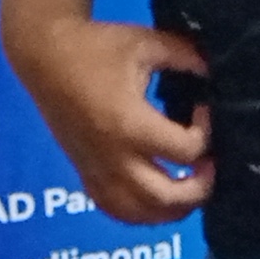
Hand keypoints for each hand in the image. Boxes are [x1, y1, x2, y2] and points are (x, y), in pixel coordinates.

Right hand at [9, 18, 212, 224]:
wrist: (44, 55)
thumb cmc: (97, 47)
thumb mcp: (148, 43)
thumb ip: (187, 59)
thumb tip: (215, 75)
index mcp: (130, 124)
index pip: (186, 150)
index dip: (206, 133)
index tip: (204, 111)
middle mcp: (113, 157)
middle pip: (166, 198)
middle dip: (200, 188)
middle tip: (210, 165)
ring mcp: (97, 170)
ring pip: (140, 215)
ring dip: (173, 208)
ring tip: (189, 186)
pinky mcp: (85, 173)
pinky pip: (115, 210)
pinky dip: (142, 213)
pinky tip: (156, 197)